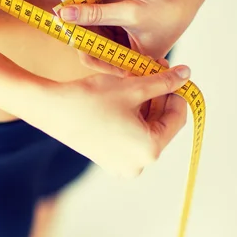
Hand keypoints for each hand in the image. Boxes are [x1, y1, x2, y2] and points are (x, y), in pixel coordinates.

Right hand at [37, 62, 189, 177]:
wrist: (50, 109)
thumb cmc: (91, 99)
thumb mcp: (132, 87)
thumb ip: (164, 82)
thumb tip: (186, 74)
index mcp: (149, 150)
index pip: (177, 118)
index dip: (177, 92)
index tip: (173, 73)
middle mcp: (138, 164)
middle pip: (161, 125)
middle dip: (159, 97)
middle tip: (154, 70)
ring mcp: (122, 166)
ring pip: (145, 130)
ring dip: (145, 105)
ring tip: (136, 79)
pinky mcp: (108, 161)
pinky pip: (130, 137)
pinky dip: (131, 117)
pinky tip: (124, 96)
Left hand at [57, 0, 198, 74]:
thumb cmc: (168, 6)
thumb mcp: (130, 12)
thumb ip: (96, 13)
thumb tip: (65, 13)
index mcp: (132, 64)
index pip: (98, 61)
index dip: (79, 43)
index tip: (64, 26)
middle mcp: (126, 55)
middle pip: (92, 44)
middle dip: (76, 25)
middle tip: (58, 9)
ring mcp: (123, 40)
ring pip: (93, 29)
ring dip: (79, 12)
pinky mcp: (122, 26)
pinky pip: (99, 18)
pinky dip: (89, 6)